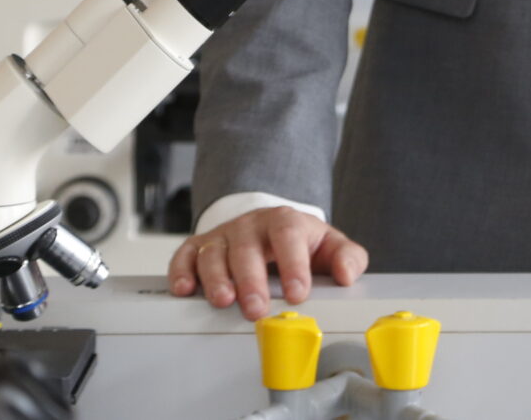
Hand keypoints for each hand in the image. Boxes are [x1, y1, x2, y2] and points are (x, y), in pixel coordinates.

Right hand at [167, 206, 369, 320]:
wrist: (269, 227)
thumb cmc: (301, 243)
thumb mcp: (329, 246)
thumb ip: (348, 258)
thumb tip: (346, 275)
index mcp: (285, 222)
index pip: (288, 235)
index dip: (293, 264)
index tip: (298, 293)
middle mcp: (251, 226)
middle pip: (247, 247)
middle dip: (251, 280)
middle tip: (256, 308)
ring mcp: (224, 235)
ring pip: (214, 253)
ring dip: (216, 278)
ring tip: (222, 301)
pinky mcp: (200, 247)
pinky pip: (185, 255)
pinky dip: (181, 271)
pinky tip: (184, 289)